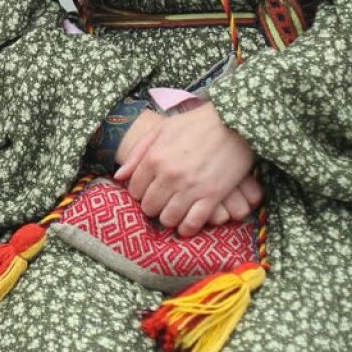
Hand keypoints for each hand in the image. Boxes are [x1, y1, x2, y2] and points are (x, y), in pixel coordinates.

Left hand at [115, 104, 255, 237]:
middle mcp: (168, 175)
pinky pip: (192, 223)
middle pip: (150, 207)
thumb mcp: (161, 130)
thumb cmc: (196, 123)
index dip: (140, 193)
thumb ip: (138, 153)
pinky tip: (187, 225)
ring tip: (174, 212)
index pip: (135, 190)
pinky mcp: (211, 196)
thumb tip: (119, 177)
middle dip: (153, 206)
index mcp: (154, 158)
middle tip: (162, 202)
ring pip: (168, 218)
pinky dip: (187, 228)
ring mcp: (190, 187)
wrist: (233, 122)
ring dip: (169, 218)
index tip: (149, 191)